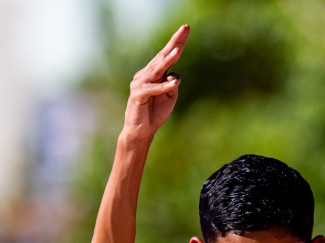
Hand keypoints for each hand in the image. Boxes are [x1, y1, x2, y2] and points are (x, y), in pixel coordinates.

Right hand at [122, 25, 187, 142]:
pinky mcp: (137, 95)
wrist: (141, 132)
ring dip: (167, 60)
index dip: (178, 42)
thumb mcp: (170, 96)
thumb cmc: (155, 113)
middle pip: (162, 56)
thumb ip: (173, 84)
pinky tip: (172, 83)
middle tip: (185, 28)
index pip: (167, 55)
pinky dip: (162, 86)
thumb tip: (174, 75)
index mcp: (154, 73)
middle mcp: (145, 74)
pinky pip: (152, 89)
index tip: (187, 28)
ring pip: (156, 70)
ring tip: (178, 51)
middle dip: (175, 42)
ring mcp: (140, 83)